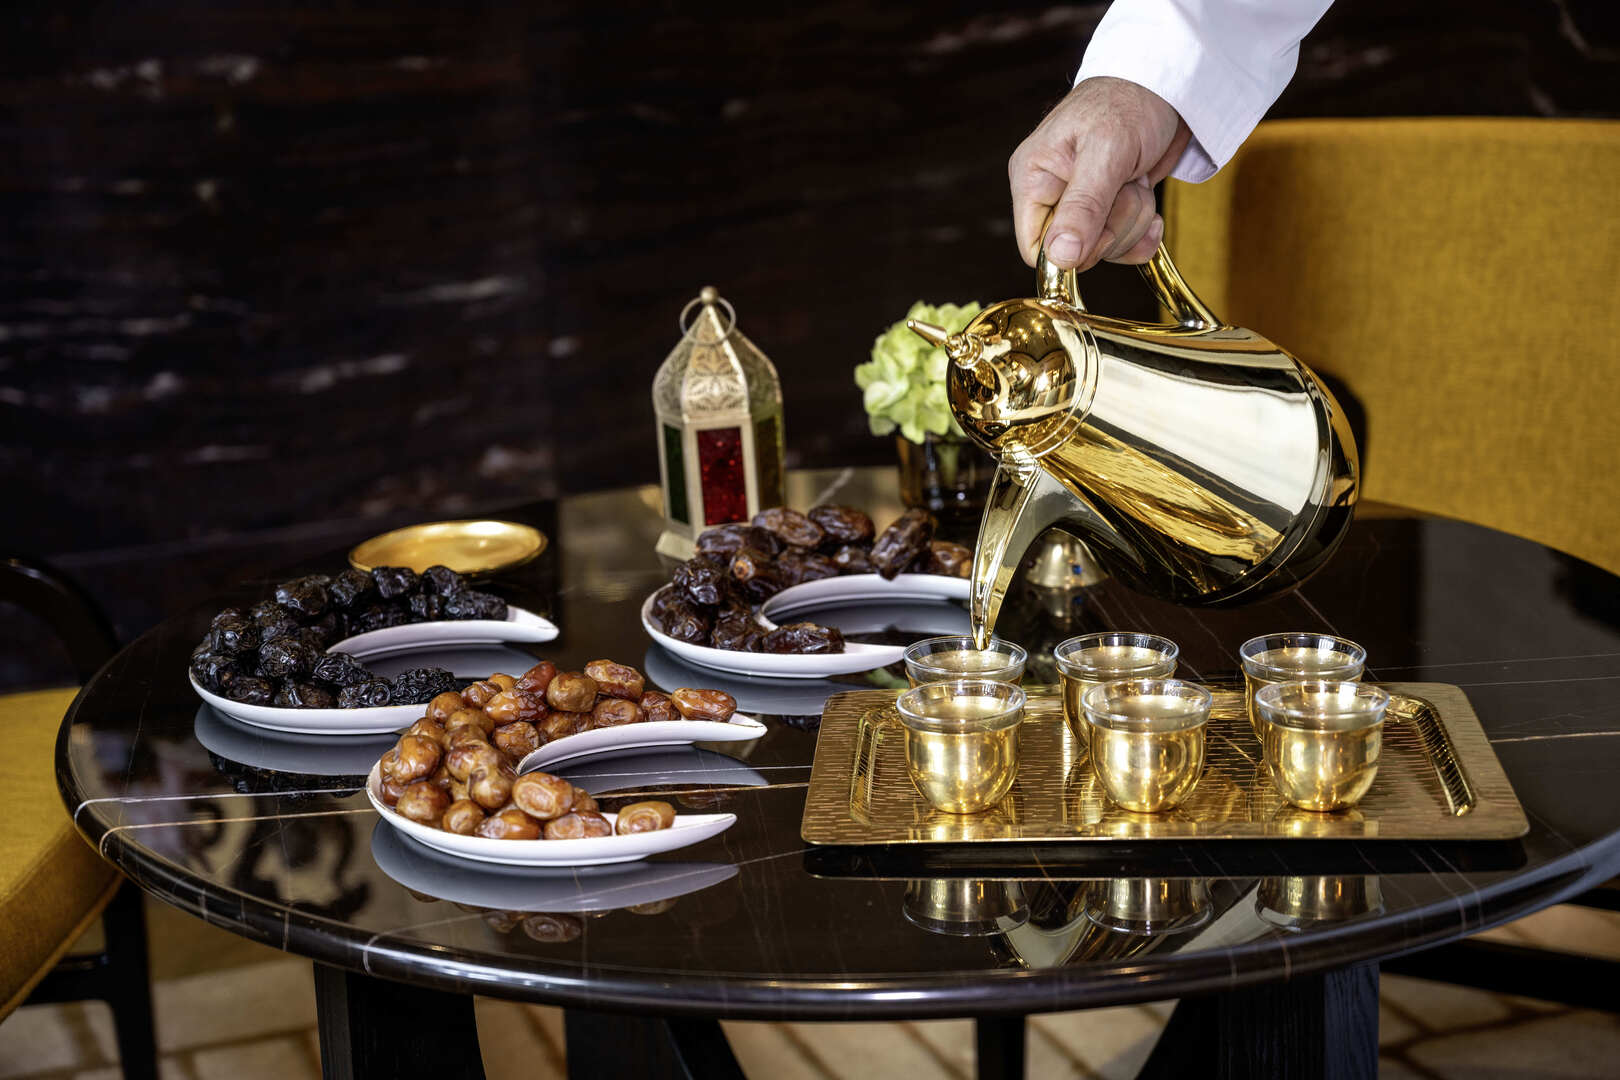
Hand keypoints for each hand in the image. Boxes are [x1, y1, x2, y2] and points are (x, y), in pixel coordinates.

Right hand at [1008, 76, 1191, 269]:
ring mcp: (1083, 204)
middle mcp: (1053, 195)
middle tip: (1126, 185)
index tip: (1100, 230)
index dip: (1069, 252)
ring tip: (1137, 179)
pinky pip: (1125, 245)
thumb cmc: (1128, 102)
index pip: (1034, 247)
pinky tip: (1151, 205)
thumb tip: (1059, 256)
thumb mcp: (1105, 152)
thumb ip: (1082, 207)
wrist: (1167, 87)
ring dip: (1133, 220)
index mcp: (1034, 179)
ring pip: (1105, 249)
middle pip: (1075, 252)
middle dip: (1112, 227)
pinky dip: (1145, 231)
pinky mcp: (1111, 209)